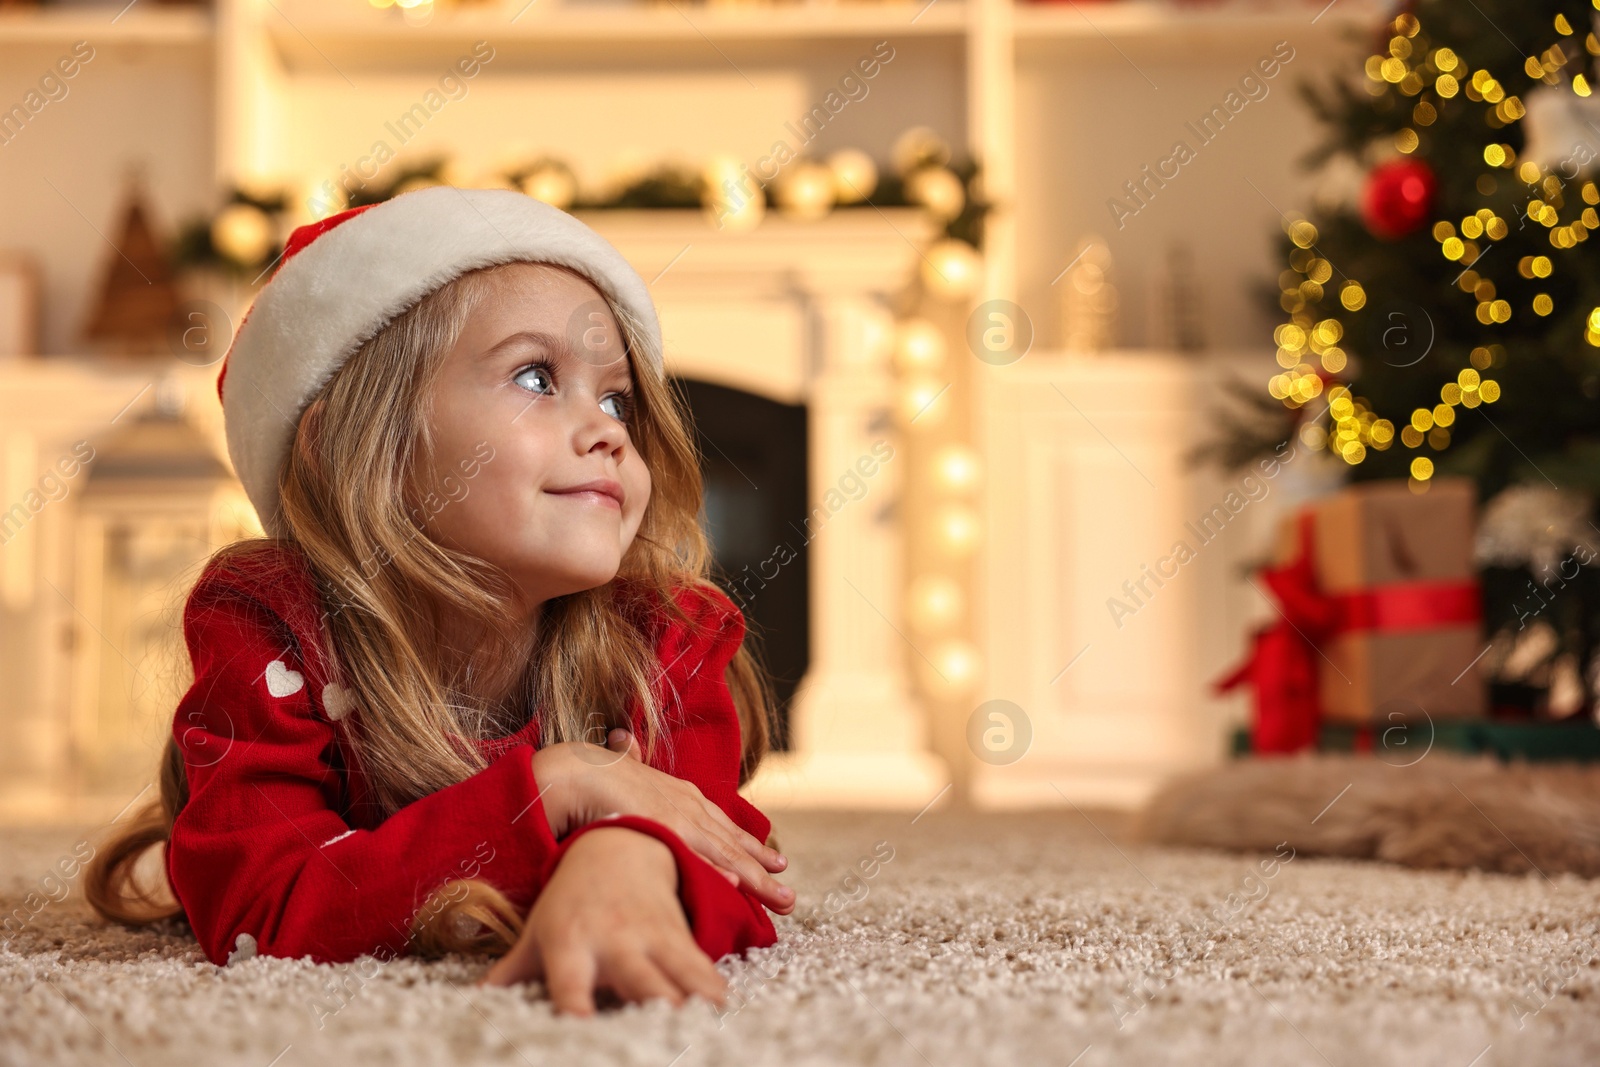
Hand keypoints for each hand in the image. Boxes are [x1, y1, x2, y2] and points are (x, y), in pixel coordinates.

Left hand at [477, 825, 727, 1015]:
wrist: (619, 842)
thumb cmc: (570, 898)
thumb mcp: (538, 931)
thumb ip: (511, 972)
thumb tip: (475, 1003)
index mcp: (570, 945)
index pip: (570, 989)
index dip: (578, 1013)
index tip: (584, 1035)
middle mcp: (614, 942)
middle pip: (640, 983)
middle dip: (657, 1009)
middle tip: (669, 1037)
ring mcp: (651, 936)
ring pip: (684, 974)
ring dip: (699, 1003)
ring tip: (710, 1031)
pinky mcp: (681, 932)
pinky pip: (706, 964)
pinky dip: (718, 988)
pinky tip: (727, 1013)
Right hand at [531, 732, 793, 915]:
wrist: (575, 768)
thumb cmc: (594, 772)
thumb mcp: (619, 767)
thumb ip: (627, 760)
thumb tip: (620, 739)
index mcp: (679, 795)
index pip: (722, 825)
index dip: (748, 846)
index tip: (773, 862)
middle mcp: (687, 806)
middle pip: (733, 844)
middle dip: (763, 871)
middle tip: (788, 898)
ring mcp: (678, 818)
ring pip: (725, 855)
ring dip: (756, 880)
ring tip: (782, 901)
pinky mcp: (663, 831)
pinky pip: (695, 858)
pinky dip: (718, 871)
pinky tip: (738, 886)